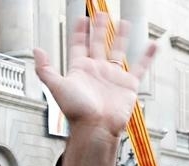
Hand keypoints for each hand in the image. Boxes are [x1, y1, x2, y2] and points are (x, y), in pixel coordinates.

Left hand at [34, 14, 155, 140]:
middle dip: (99, 29)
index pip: (79, 45)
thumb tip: (36, 50)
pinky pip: (140, 67)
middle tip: (100, 14)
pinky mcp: (128, 85)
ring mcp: (112, 77)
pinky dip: (147, 56)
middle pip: (98, 44)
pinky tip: (152, 44)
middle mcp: (96, 71)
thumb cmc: (76, 112)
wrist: (95, 128)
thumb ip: (45, 69)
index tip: (81, 18)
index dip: (79, 32)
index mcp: (80, 70)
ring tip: (123, 22)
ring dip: (121, 37)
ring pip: (118, 51)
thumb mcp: (57, 87)